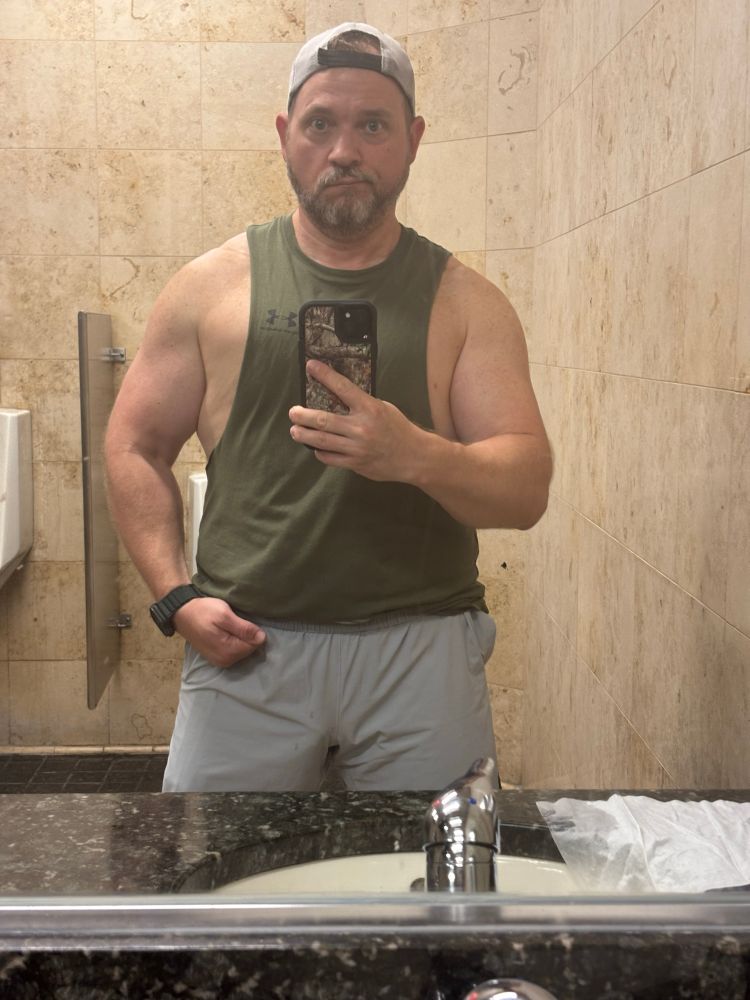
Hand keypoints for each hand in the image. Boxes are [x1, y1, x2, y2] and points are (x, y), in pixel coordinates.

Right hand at [173, 596, 265, 667]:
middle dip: (248, 636)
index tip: (246, 621)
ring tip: (232, 625)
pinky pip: (234, 652)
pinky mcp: (216, 657)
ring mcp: (220, 661)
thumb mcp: (225, 615)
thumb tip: (262, 638)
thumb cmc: (204, 611)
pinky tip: (228, 632)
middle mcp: (225, 661)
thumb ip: (244, 629)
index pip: (255, 645)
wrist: (182, 613)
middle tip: (237, 621)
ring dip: (241, 638)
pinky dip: (235, 642)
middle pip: (249, 650)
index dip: (254, 632)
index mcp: (228, 652)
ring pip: (242, 651)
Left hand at [288, 360, 422, 481]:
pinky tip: (315, 447)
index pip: (342, 387)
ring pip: (322, 441)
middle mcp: (361, 427)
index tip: (311, 367)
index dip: (325, 375)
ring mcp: (357, 447)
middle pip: (324, 420)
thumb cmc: (398, 429)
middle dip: (303, 415)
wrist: (414, 456)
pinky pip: (330, 458)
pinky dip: (320, 452)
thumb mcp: (383, 408)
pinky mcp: (356, 463)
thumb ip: (362, 405)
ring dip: (304, 435)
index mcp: (370, 408)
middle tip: (293, 412)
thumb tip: (338, 398)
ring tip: (295, 430)